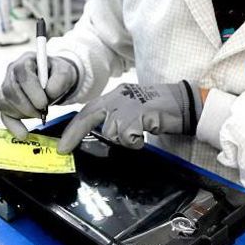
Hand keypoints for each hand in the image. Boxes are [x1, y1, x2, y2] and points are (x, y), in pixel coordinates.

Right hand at [0, 52, 78, 139]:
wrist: (53, 82)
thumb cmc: (58, 75)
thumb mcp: (65, 72)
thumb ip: (60, 80)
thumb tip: (48, 93)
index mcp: (26, 60)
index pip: (22, 73)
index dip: (32, 90)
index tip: (44, 103)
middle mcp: (11, 72)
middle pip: (11, 90)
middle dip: (28, 106)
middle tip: (43, 112)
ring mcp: (5, 86)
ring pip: (5, 103)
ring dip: (24, 114)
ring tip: (39, 114)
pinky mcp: (5, 102)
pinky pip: (3, 115)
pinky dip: (13, 125)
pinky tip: (23, 134)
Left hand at [57, 82, 201, 153]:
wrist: (182, 101)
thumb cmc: (157, 108)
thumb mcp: (131, 107)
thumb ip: (114, 116)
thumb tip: (100, 133)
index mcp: (114, 96)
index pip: (88, 111)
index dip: (73, 128)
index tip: (63, 144)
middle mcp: (118, 97)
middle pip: (90, 117)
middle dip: (75, 134)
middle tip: (64, 149)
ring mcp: (128, 105)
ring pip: (111, 131)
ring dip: (122, 139)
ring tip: (137, 133)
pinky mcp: (141, 114)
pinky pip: (128, 136)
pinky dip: (135, 141)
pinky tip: (145, 134)